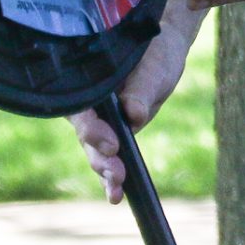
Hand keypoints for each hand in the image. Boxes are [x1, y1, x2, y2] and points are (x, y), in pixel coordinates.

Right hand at [69, 11, 199, 204]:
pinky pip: (108, 156)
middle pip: (86, 136)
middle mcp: (88, 103)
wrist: (163, 48)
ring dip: (105, 171)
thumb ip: (141, 87)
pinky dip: (111, 176)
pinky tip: (115, 195)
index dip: (92, 130)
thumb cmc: (154, 52)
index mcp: (89, 82)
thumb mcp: (153, 65)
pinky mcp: (113, 132)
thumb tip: (134, 114)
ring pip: (95, 150)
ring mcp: (100, 120)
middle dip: (100, 158)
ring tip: (116, 189)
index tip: (112, 144)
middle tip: (117, 173)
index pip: (81, 109)